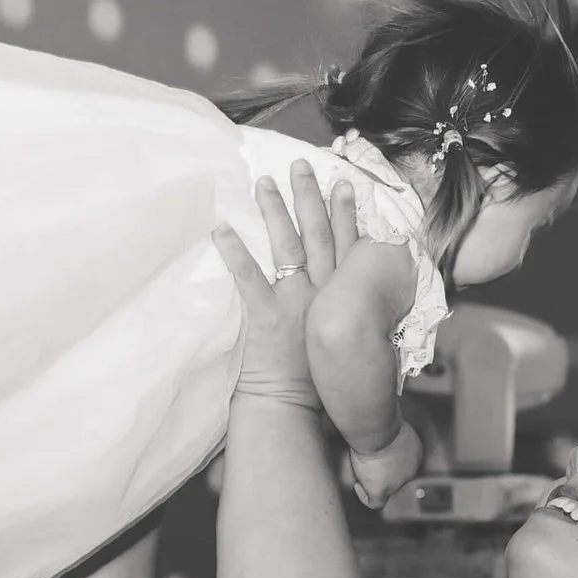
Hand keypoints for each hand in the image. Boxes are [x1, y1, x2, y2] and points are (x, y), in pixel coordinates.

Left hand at [211, 162, 362, 403]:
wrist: (296, 412)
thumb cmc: (321, 391)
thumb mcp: (349, 349)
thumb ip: (350, 321)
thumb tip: (356, 306)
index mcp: (342, 300)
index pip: (348, 247)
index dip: (345, 213)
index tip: (344, 184)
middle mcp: (322, 293)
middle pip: (317, 234)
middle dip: (309, 197)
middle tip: (301, 165)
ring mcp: (293, 301)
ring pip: (286, 246)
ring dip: (274, 211)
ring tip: (262, 182)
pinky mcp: (265, 314)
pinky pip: (246, 276)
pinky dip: (232, 251)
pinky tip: (220, 226)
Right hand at [346, 420, 425, 511]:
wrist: (377, 431)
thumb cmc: (382, 421)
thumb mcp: (390, 422)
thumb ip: (389, 430)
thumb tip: (381, 424)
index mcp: (415, 451)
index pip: (403, 462)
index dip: (390, 460)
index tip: (377, 453)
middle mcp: (410, 469)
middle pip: (396, 476)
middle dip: (381, 471)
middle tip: (366, 463)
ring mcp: (397, 483)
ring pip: (386, 489)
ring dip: (373, 482)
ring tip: (360, 471)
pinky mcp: (382, 490)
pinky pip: (375, 502)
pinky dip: (365, 496)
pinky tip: (358, 486)